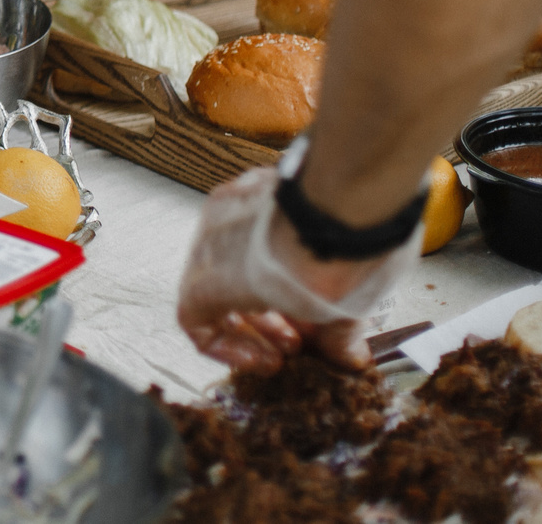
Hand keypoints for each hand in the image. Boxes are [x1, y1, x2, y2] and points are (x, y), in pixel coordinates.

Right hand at [177, 164, 408, 374]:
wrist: (345, 205)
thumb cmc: (322, 261)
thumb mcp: (331, 318)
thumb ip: (332, 341)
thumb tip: (345, 354)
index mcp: (209, 279)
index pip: (195, 321)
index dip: (229, 349)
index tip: (263, 359)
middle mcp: (210, 238)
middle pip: (219, 288)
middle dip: (258, 321)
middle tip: (291, 339)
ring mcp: (232, 203)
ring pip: (239, 253)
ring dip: (270, 284)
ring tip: (309, 303)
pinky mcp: (259, 181)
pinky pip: (258, 222)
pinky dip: (278, 246)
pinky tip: (309, 257)